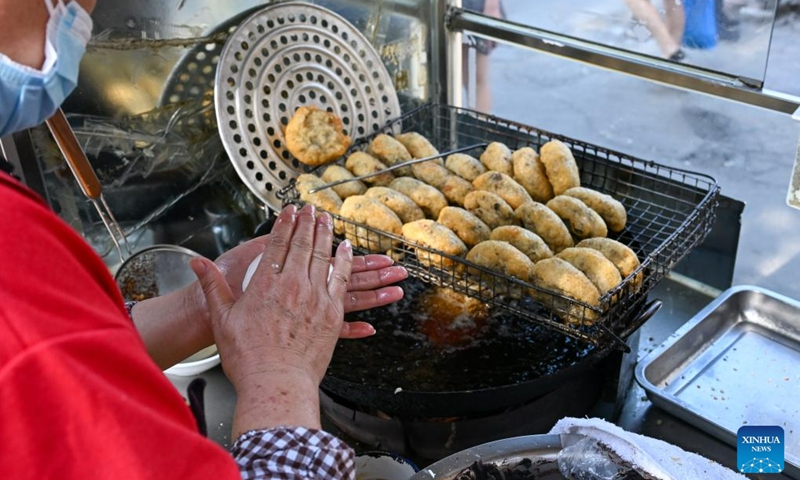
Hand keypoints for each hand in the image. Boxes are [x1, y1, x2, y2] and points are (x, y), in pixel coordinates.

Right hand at [191, 204, 352, 431]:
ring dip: (326, 236)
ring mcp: (316, 299)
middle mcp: (293, 286)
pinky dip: (344, 262)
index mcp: (266, 285)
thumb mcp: (222, 319)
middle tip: (312, 209)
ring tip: (328, 220)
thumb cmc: (248, 358)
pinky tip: (347, 250)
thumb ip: (212, 287)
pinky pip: (342, 280)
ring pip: (324, 257)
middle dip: (308, 223)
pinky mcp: (332, 314)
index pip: (277, 244)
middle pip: (303, 245)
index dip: (285, 223)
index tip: (290, 210)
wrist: (276, 385)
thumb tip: (196, 263)